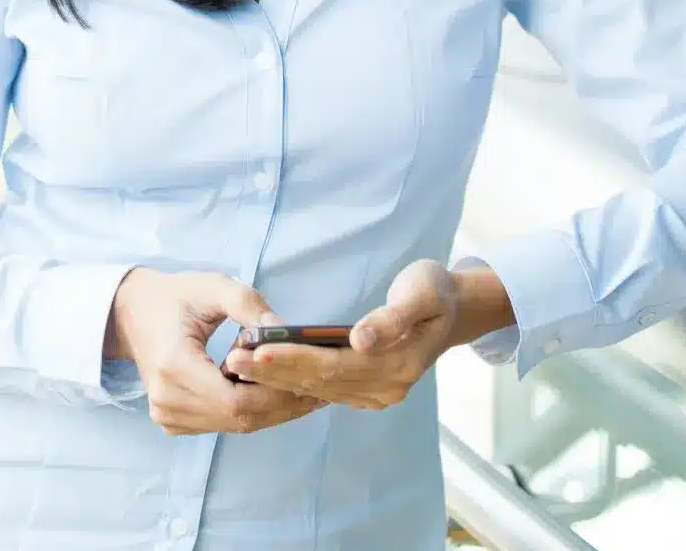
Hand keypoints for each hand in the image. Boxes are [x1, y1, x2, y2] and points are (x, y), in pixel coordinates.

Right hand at [107, 267, 324, 435]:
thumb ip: (250, 307)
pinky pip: (222, 423)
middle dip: (282, 405)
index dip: (275, 395)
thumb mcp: (214, 287)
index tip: (308, 382)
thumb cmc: (175, 296)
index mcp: (174, 364)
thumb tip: (288, 332)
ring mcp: (167, 414)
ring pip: (234, 425)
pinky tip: (271, 394)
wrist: (132, 313)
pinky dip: (251, 411)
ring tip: (302, 391)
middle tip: (317, 390)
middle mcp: (166, 399)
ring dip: (270, 410)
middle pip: (239, 418)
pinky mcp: (172, 421)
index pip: (235, 400)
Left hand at [222, 260, 505, 409]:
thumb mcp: (422, 292)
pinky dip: (291, 381)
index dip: (295, 359)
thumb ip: (393, 318)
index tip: (259, 350)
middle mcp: (386, 388)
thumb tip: (361, 340)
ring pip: (317, 389)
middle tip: (233, 360)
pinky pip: (322, 389)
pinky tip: (262, 373)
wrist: (452, 308)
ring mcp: (376, 394)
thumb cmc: (434, 291)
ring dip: (277, 379)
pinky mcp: (365, 391)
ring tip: (237, 366)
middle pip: (320, 382)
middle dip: (275, 372)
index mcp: (398, 366)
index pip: (335, 365)